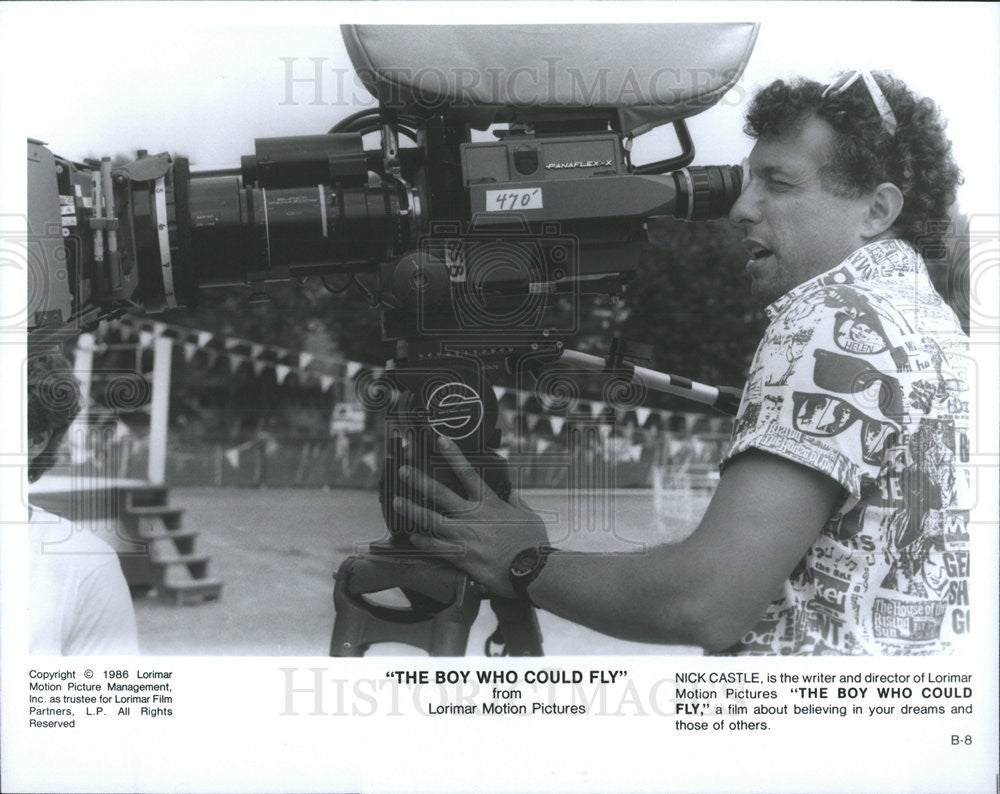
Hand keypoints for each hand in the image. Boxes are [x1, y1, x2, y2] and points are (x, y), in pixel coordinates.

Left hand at [392, 436, 548, 597]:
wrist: (532, 570)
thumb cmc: (533, 543)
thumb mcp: (528, 515)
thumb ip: (516, 502)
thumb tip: (512, 493)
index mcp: (489, 503)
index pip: (468, 473)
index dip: (453, 455)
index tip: (440, 441)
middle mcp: (473, 516)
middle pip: (440, 494)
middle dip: (420, 481)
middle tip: (403, 471)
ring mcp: (465, 536)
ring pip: (431, 520)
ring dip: (413, 510)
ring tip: (397, 502)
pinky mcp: (462, 557)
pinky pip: (436, 548)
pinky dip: (423, 542)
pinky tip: (413, 538)